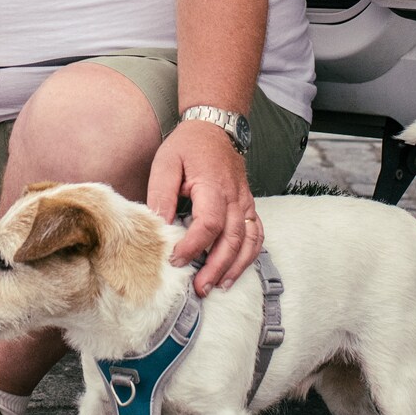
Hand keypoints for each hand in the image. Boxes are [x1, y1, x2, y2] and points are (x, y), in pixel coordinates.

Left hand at [146, 118, 258, 295]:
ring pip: (249, 241)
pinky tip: (236, 270)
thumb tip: (158, 226)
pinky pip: (257, 234)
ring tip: (219, 286)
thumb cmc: (188, 145)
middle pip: (232, 239)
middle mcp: (235, 197)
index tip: (175, 259)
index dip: (193, 246)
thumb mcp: (166, 163)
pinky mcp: (248, 205)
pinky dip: (249, 255)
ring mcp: (245, 202)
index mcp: (213, 186)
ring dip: (236, 266)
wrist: (214, 127)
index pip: (208, 224)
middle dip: (216, 267)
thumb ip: (162, 195)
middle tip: (200, 287)